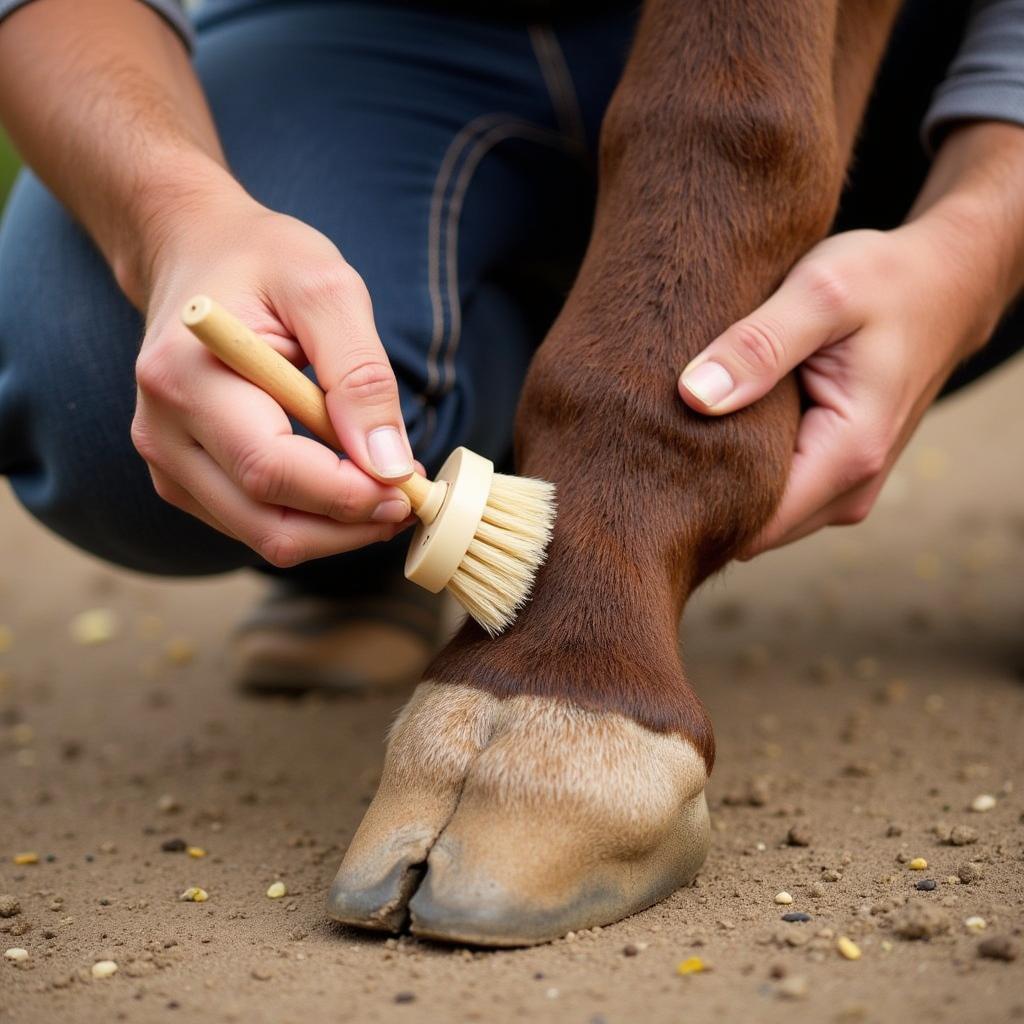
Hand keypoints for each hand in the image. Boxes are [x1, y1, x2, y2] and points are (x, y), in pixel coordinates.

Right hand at [132, 184, 416, 567]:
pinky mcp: (184, 479)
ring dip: (336, 528)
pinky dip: (312, 518)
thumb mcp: (327, 290)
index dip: (348, 495)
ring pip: (263, 536)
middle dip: (350, 524)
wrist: (198, 255)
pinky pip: (255, 524)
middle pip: (266, 522)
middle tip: (410, 498)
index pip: (270, 470)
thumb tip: (389, 464)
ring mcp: (167, 463)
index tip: (410, 486)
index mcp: (185, 377)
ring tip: (386, 487)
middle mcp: (162, 431)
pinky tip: (347, 482)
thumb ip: (361, 375)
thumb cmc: (263, 262)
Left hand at [677, 219, 996, 555]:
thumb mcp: (820, 294)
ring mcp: (844, 489)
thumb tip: (694, 397)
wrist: (947, 284)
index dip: (695, 506)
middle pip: (749, 529)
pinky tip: (717, 427)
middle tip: (651, 445)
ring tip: (681, 432)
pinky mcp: (833, 476)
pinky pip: (773, 492)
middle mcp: (849, 490)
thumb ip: (759, 347)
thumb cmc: (886, 281)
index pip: (751, 525)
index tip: (649, 470)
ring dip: (722, 482)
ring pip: (759, 514)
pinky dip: (743, 467)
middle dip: (702, 495)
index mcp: (848, 456)